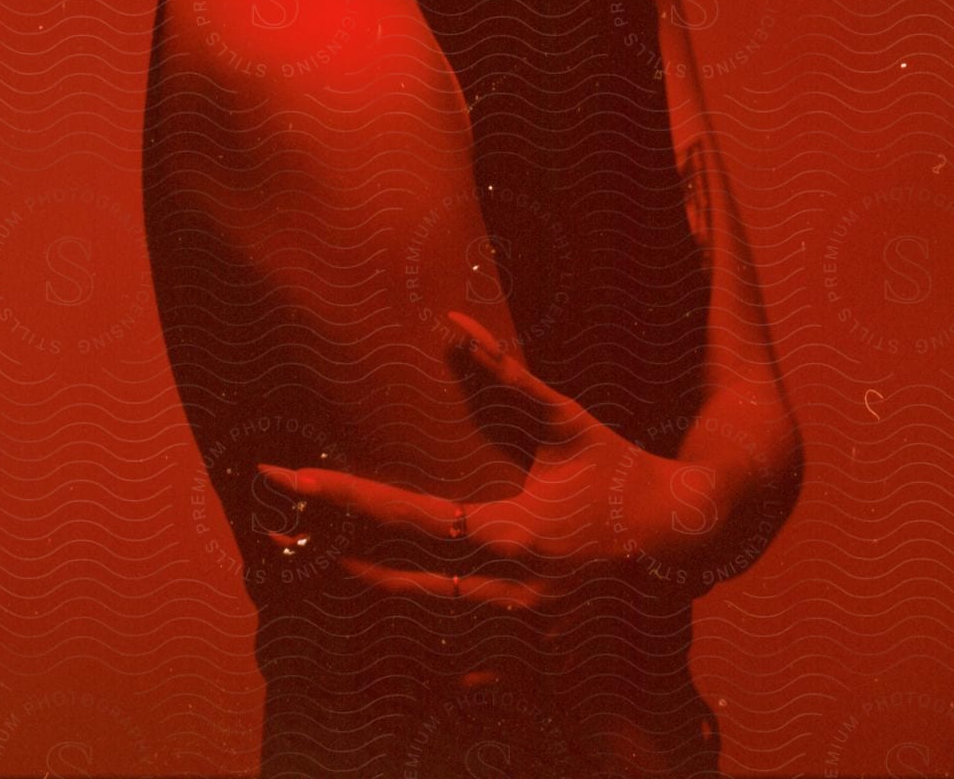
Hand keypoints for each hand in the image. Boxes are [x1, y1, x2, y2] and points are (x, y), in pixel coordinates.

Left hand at [257, 313, 708, 630]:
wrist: (679, 537)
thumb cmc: (621, 471)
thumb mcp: (565, 420)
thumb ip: (508, 376)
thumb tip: (457, 325)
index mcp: (510, 534)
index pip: (409, 517)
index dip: (347, 497)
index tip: (292, 478)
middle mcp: (504, 587)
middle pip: (398, 575)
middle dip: (334, 545)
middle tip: (274, 514)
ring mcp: (514, 619)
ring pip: (421, 608)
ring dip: (369, 579)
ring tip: (316, 554)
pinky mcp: (524, 629)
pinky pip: (456, 627)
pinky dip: (418, 608)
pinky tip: (386, 586)